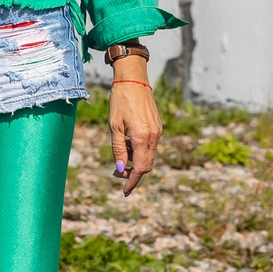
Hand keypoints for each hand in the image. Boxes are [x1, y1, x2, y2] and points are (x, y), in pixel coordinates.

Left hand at [108, 76, 160, 196]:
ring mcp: (157, 131)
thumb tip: (121, 169)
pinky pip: (150, 146)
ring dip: (136, 161)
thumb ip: (118, 149)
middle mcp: (153, 136)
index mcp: (142, 137)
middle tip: (117, 172)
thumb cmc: (120, 101)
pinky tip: (129, 144)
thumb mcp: (114, 127)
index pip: (141, 168)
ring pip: (149, 156)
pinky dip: (140, 151)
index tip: (125, 191)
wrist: (133, 80)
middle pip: (147, 165)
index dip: (132, 181)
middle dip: (133, 173)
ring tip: (121, 152)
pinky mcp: (158, 126)